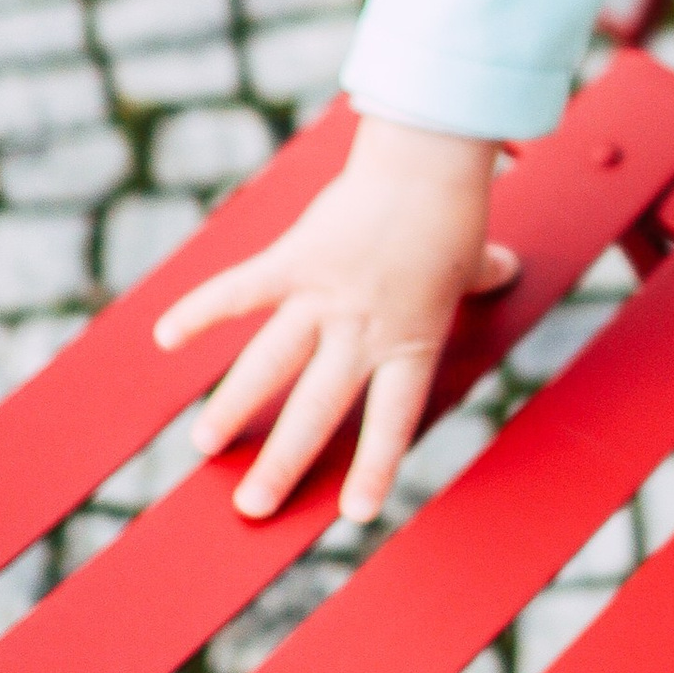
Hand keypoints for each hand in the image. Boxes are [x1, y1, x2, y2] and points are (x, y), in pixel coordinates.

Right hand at [153, 113, 515, 522]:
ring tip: (204, 445)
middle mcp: (364, 329)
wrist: (426, 159)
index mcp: (411, 342)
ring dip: (234, 405)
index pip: (392, 418)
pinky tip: (165, 337)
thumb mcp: (472, 257)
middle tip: (252, 508)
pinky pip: (241, 290)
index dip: (375, 465)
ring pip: (272, 362)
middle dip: (283, 461)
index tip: (356, 513)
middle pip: (318, 407)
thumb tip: (507, 271)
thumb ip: (482, 276)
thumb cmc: (451, 210)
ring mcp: (325, 296)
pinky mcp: (293, 259)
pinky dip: (201, 310)